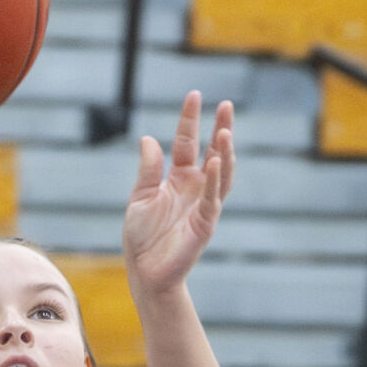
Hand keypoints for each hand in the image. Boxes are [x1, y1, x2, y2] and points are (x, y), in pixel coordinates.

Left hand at [124, 92, 233, 293]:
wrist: (145, 270)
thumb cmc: (142, 236)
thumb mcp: (140, 196)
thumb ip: (148, 170)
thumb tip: (148, 139)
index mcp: (179, 178)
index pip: (187, 143)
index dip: (190, 120)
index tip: (194, 95)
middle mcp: (195, 188)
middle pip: (212, 153)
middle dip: (220, 129)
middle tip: (226, 105)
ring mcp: (203, 206)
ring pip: (220, 174)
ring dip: (224, 154)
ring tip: (224, 131)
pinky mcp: (204, 225)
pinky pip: (212, 200)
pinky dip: (213, 181)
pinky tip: (213, 161)